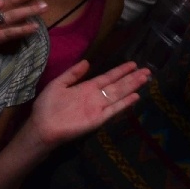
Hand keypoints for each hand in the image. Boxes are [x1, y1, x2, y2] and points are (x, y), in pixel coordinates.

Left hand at [22, 60, 149, 152]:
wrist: (42, 127)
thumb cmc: (48, 106)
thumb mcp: (58, 84)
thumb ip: (73, 74)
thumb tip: (87, 62)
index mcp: (87, 87)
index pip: (108, 77)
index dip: (120, 70)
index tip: (133, 64)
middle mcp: (95, 96)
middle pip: (118, 85)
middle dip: (132, 78)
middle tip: (147, 70)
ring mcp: (98, 108)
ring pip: (119, 94)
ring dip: (132, 87)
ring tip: (145, 78)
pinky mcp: (98, 120)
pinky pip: (113, 110)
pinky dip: (124, 104)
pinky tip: (135, 97)